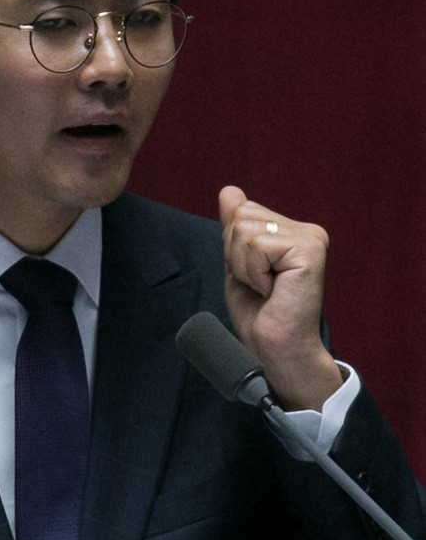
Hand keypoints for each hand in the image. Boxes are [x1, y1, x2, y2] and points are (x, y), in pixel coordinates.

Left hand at [219, 186, 342, 410]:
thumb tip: (228, 190)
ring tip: (266, 289)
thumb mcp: (238, 264)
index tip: (254, 276)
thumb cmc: (259, 314)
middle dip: (235, 255)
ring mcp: (311, 238)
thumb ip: (235, 228)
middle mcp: (307, 230)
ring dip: (244, 267)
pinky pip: (257, 245)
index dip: (232, 246)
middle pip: (241, 216)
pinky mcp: (309, 250)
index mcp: (292, 231)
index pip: (242, 211)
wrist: (276, 349)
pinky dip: (254, 273)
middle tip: (260, 285)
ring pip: (245, 230)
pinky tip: (272, 291)